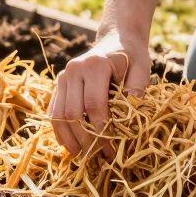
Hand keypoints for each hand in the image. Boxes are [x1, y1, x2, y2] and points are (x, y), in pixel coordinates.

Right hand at [49, 30, 150, 156]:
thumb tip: (128, 120)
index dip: (102, 131)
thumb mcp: (142, 68)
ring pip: (59, 115)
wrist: (115, 39)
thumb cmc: (131, 56)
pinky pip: (54, 112)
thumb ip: (137, 90)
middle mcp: (74, 70)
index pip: (94, 105)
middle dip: (85, 139)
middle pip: (73, 113)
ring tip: (82, 156)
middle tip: (98, 157)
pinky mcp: (59, 84)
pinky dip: (60, 131)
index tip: (113, 150)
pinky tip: (71, 145)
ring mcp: (63, 77)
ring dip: (69, 139)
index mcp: (94, 65)